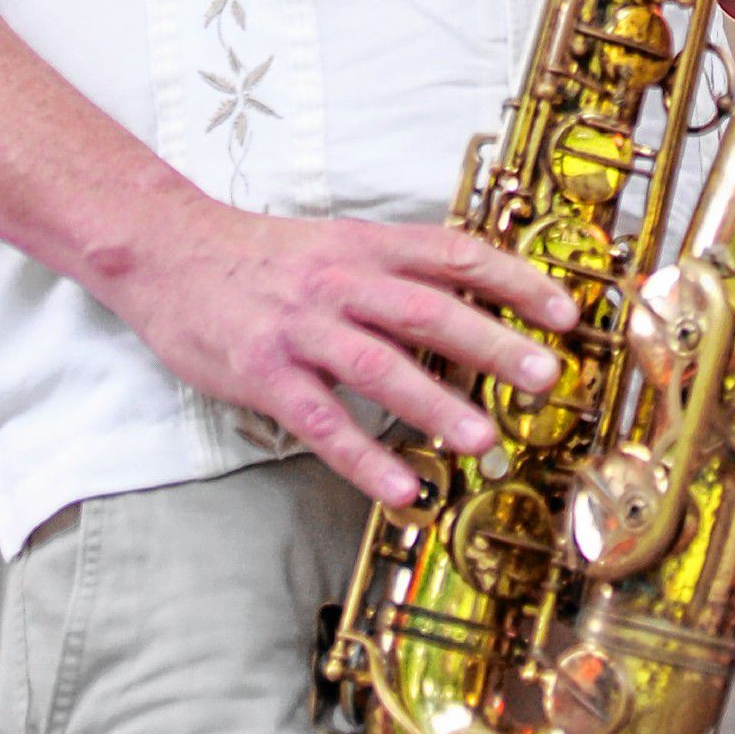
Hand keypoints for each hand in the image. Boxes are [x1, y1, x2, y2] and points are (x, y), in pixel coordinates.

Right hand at [98, 197, 578, 509]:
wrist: (167, 252)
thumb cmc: (262, 258)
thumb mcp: (337, 244)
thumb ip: (398, 271)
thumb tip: (475, 304)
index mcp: (366, 244)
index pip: (454, 254)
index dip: (515, 280)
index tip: (567, 311)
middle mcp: (340, 281)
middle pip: (429, 309)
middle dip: (494, 343)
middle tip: (548, 376)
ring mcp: (301, 327)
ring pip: (380, 365)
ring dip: (436, 404)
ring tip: (484, 440)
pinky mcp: (264, 373)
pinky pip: (322, 421)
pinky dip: (365, 457)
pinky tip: (402, 489)